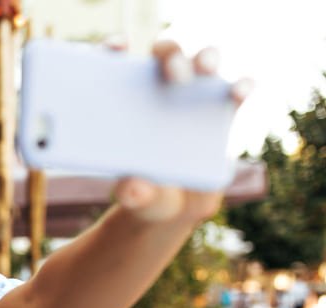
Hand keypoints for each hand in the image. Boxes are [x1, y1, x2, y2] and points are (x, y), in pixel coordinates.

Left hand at [113, 41, 252, 225]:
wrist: (173, 208)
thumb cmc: (143, 192)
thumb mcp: (135, 196)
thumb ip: (132, 193)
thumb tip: (131, 188)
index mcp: (124, 100)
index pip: (115, 62)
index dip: (114, 49)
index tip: (118, 48)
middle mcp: (159, 87)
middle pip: (164, 54)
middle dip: (169, 55)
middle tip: (172, 73)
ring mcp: (193, 95)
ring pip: (201, 61)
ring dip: (205, 58)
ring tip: (205, 68)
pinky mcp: (222, 108)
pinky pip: (237, 88)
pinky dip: (242, 85)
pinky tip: (238, 92)